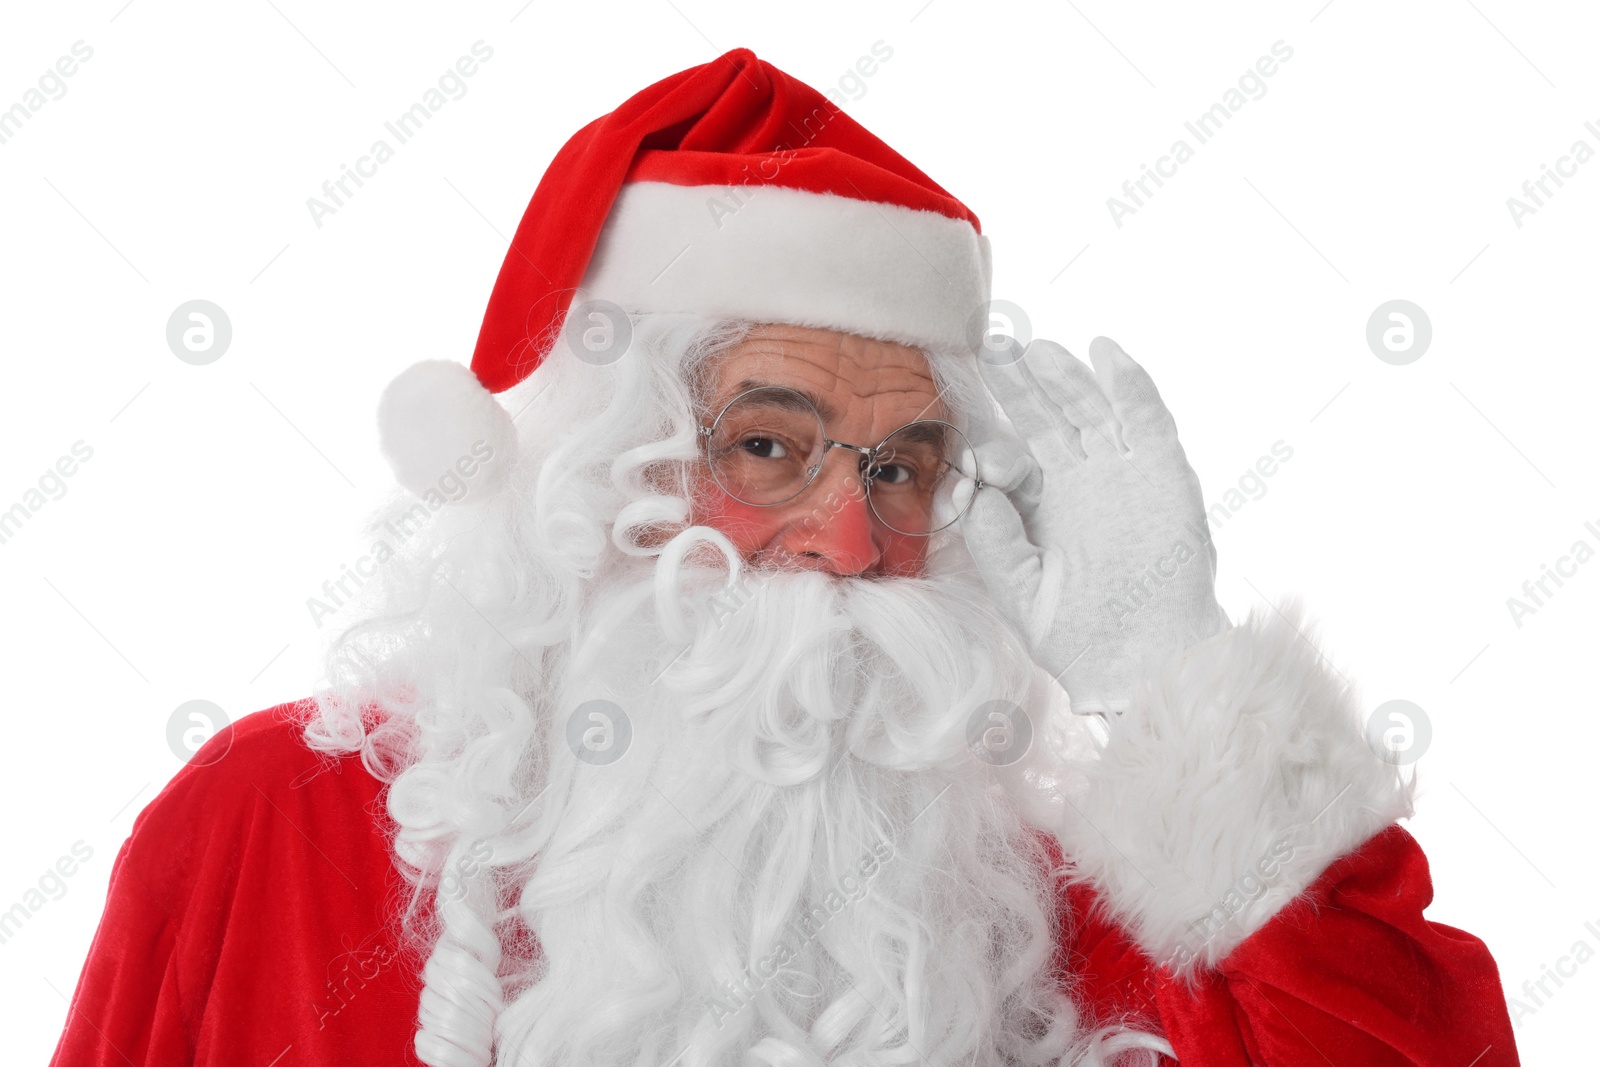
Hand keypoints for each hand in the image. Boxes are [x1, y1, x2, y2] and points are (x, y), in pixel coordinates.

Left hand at [958, 336, 1229, 714]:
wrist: (1144, 663)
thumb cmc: (1081, 637)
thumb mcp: (1021, 591)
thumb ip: (993, 543)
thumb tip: (972, 489)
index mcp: (1044, 506)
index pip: (1013, 455)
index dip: (991, 442)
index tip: (975, 453)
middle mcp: (1082, 482)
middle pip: (1046, 417)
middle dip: (1019, 383)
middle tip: (990, 345)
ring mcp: (1124, 473)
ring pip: (1091, 408)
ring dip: (1065, 375)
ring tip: (1035, 347)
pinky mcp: (1165, 474)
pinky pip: (1147, 421)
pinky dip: (1130, 386)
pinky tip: (1106, 353)